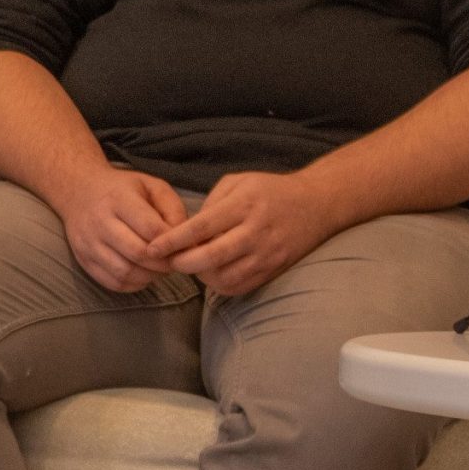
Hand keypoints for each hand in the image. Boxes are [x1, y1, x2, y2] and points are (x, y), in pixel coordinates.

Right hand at [53, 166, 188, 293]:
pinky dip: (133, 284)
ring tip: (159, 269)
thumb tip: (184, 241)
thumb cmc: (122, 190)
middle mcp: (99, 221)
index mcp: (119, 199)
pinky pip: (112, 282)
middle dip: (163, 264)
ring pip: (125, 272)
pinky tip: (142, 273)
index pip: (151, 229)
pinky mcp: (83, 259)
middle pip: (138, 253)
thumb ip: (173, 209)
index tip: (182, 247)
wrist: (79, 192)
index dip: (171, 243)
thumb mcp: (152, 186)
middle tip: (174, 263)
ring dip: (149, 276)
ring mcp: (88, 243)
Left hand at [142, 170, 342, 295]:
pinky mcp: (274, 269)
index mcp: (243, 205)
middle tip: (167, 261)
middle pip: (210, 257)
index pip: (200, 228)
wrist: (317, 205)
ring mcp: (267, 254)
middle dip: (181, 263)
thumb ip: (210, 203)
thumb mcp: (238, 182)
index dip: (172, 241)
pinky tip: (212, 274)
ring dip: (200, 276)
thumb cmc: (269, 190)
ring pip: (224, 277)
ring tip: (191, 265)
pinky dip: (220, 285)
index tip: (151, 248)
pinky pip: (240, 286)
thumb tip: (186, 230)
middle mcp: (255, 231)